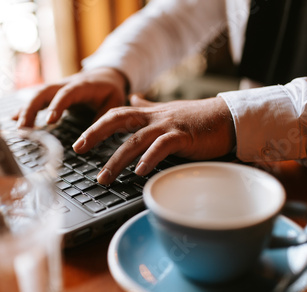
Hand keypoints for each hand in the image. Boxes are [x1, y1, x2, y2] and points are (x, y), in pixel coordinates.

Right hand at [13, 67, 127, 126]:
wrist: (105, 74)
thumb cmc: (110, 89)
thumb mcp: (114, 101)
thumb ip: (105, 116)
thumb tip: (92, 137)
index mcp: (82, 85)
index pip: (67, 93)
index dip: (57, 105)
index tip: (49, 121)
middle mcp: (65, 84)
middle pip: (44, 92)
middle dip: (32, 108)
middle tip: (24, 128)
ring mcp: (56, 88)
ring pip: (37, 96)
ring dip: (26, 110)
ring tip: (19, 129)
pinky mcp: (52, 94)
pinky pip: (36, 100)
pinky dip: (25, 109)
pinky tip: (13, 119)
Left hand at [72, 95, 235, 184]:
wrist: (227, 118)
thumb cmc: (197, 119)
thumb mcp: (167, 111)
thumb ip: (147, 107)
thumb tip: (133, 98)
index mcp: (148, 114)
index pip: (115, 115)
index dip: (95, 126)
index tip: (80, 141)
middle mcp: (154, 118)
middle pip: (117, 121)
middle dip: (95, 134)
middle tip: (79, 149)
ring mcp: (168, 127)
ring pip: (135, 140)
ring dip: (117, 160)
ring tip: (104, 177)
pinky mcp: (183, 137)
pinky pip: (162, 147)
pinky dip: (149, 159)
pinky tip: (139, 171)